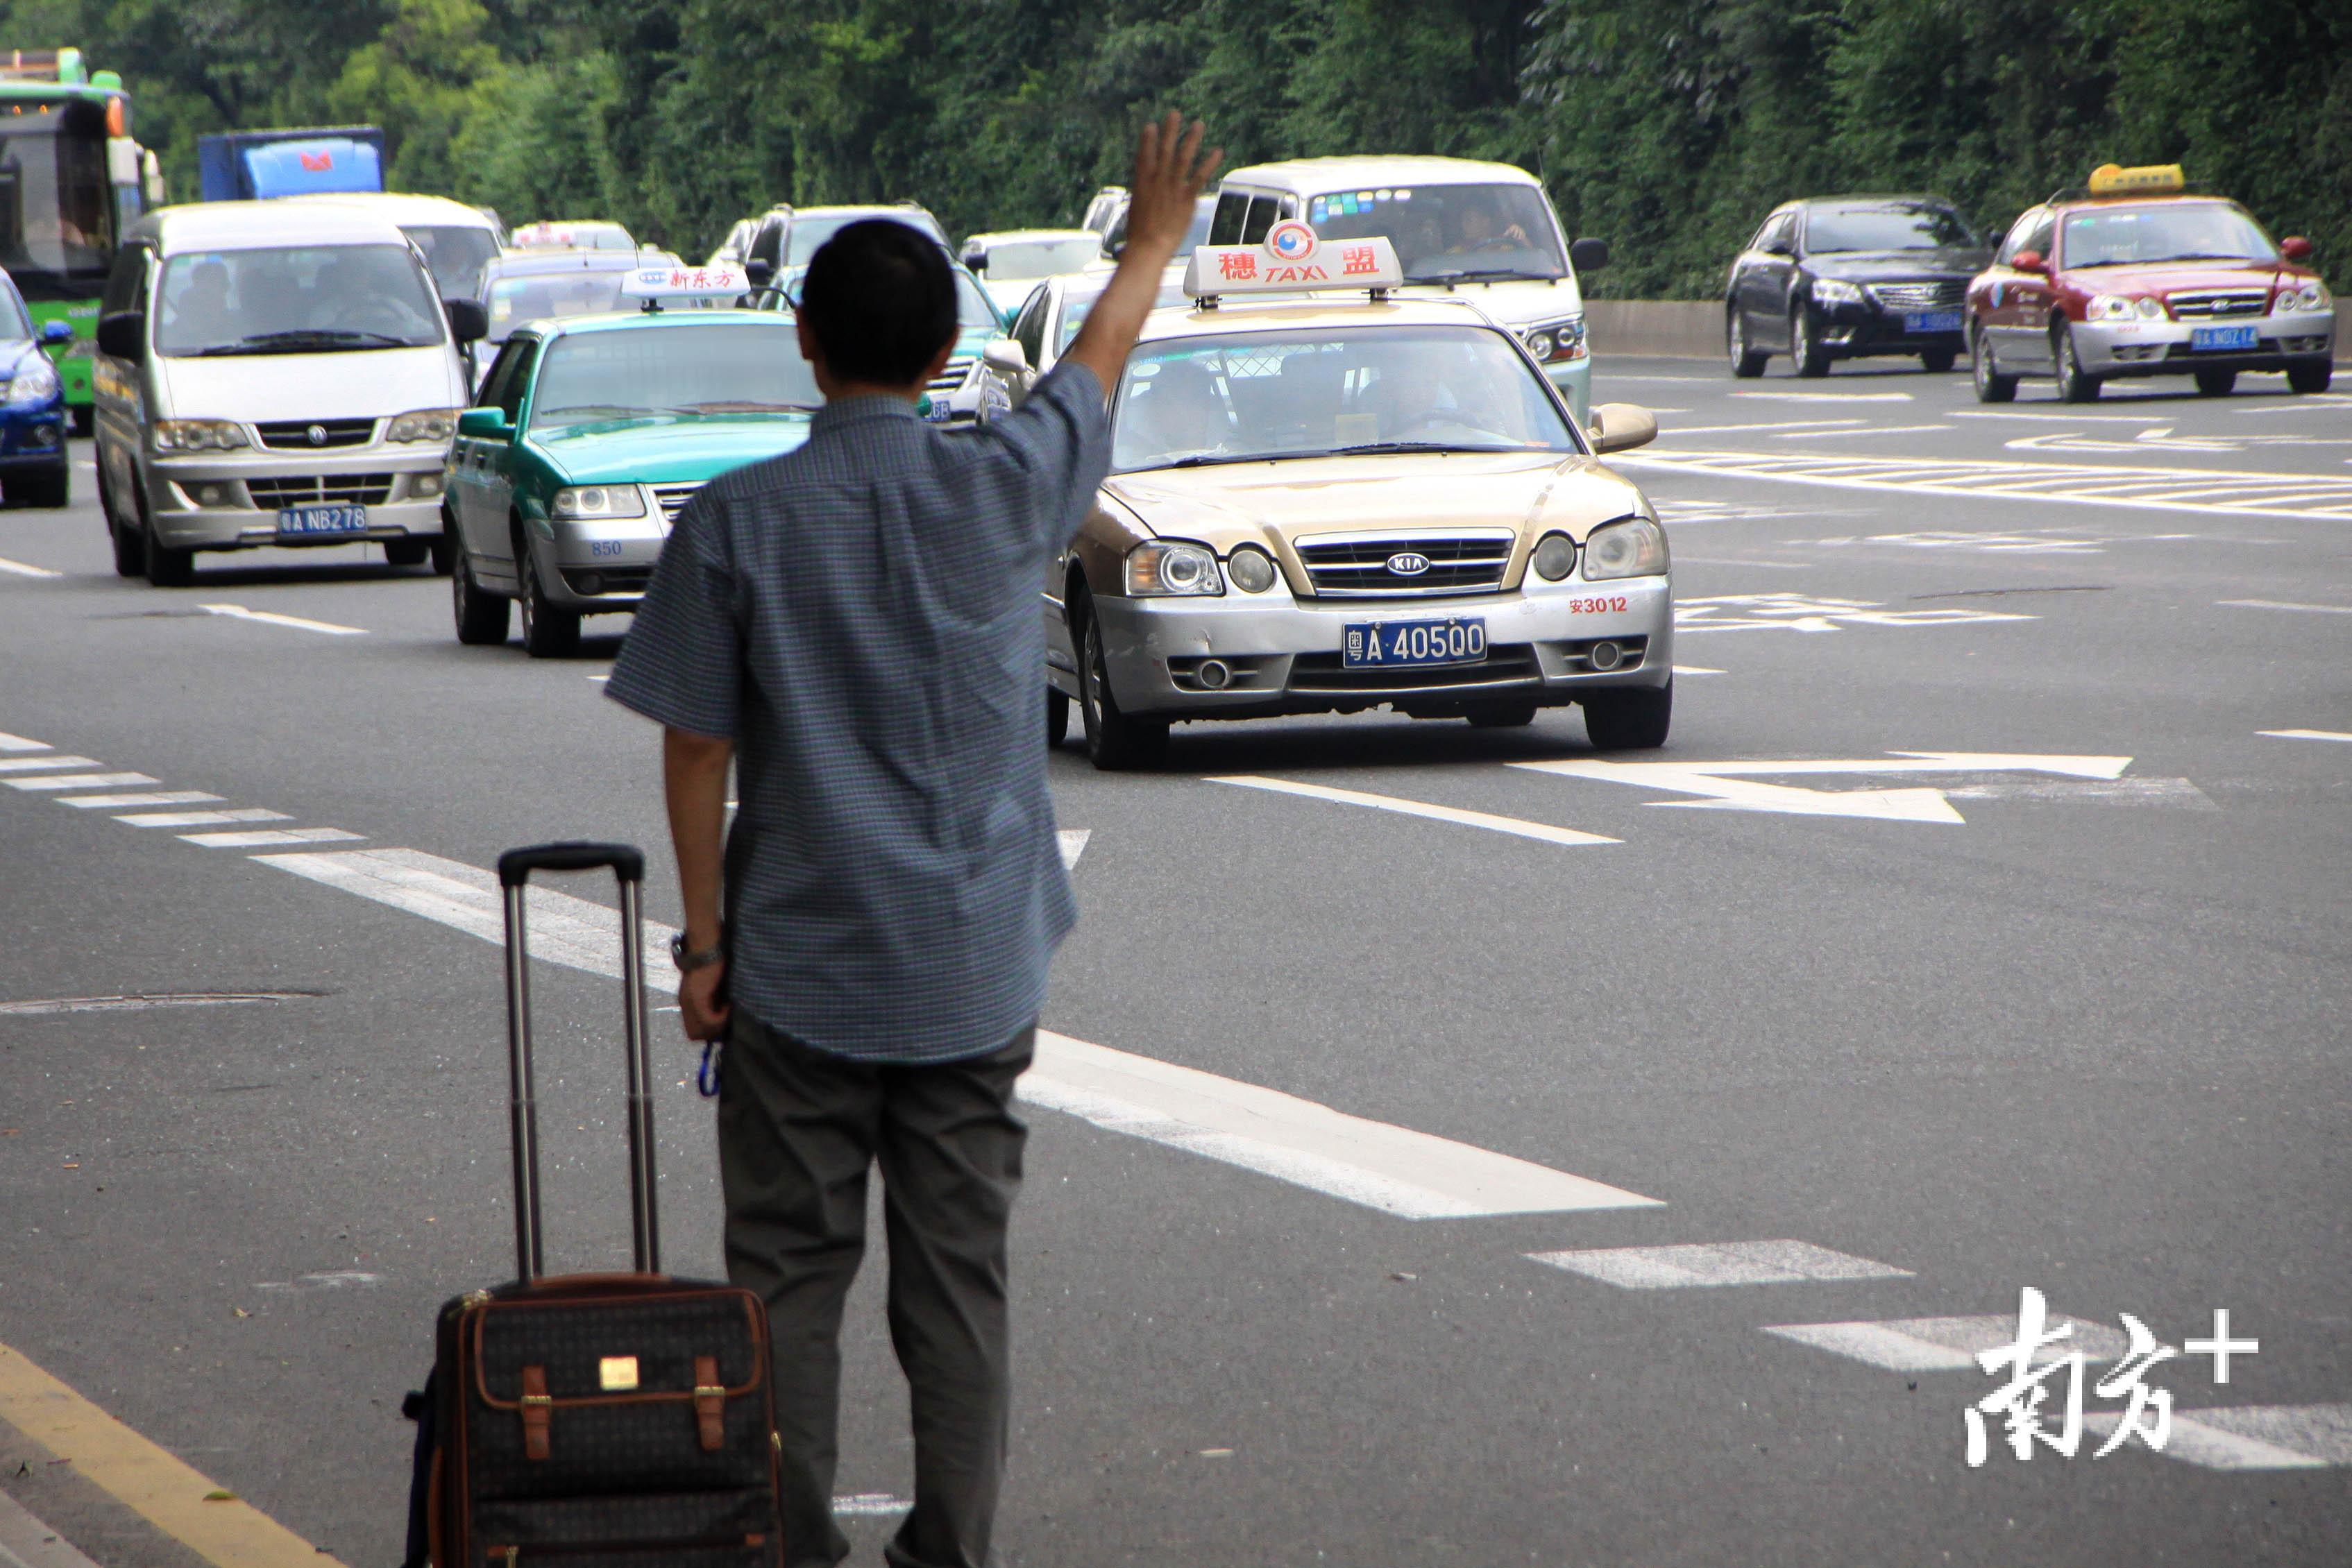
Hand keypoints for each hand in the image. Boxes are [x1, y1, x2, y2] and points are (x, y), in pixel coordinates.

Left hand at [678, 959, 729, 1041]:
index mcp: (687, 1002)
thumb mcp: (713, 988)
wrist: (708, 947)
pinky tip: (729, 1005)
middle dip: (714, 1032)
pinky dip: (721, 1017)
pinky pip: (708, 1019)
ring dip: (719, 1025)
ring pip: (702, 1030)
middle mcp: (685, 1004)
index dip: (709, 1032)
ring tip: (729, 1011)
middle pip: (695, 1035)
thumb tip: (724, 1018)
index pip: (693, 1031)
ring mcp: (690, 1002)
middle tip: (727, 1020)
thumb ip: (713, 1002)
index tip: (723, 1023)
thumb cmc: (713, 963)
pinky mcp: (697, 998)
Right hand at [1120, 111, 1221, 264]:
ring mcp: (1172, 188)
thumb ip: (1144, 196)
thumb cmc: (1140, 235)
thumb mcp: (1137, 210)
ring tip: (1197, 125)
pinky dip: (1209, 163)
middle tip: (1175, 114)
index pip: (1144, 156)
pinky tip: (1217, 151)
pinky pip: (1199, 177)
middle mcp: (1157, 181)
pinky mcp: (1186, 198)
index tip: (1150, 126)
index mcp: (1142, 183)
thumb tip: (1147, 193)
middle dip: (1170, 131)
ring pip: (1183, 158)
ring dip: (1191, 140)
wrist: (1149, 247)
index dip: (1147, 140)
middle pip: (1164, 151)